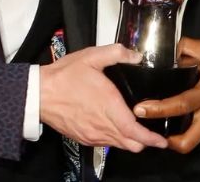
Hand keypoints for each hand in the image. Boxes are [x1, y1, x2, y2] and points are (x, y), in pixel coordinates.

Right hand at [39, 45, 167, 151]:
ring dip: (130, 140)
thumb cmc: (63, 77)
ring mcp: (92, 134)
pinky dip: (114, 139)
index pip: (135, 132)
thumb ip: (116, 53)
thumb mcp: (91, 57)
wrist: (38, 94)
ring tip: (136, 130)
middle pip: (131, 144)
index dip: (151, 139)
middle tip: (153, 134)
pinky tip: (115, 127)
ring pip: (118, 146)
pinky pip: (104, 144)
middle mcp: (102, 125)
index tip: (162, 141)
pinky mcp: (83, 137)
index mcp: (109, 107)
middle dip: (145, 141)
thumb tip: (136, 55)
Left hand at [132, 38, 199, 153]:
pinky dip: (189, 127)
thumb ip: (186, 48)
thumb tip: (167, 53)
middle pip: (187, 142)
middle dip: (166, 142)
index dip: (159, 109)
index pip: (182, 105)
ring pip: (193, 140)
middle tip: (150, 129)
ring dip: (176, 136)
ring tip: (163, 123)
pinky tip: (183, 114)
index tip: (140, 110)